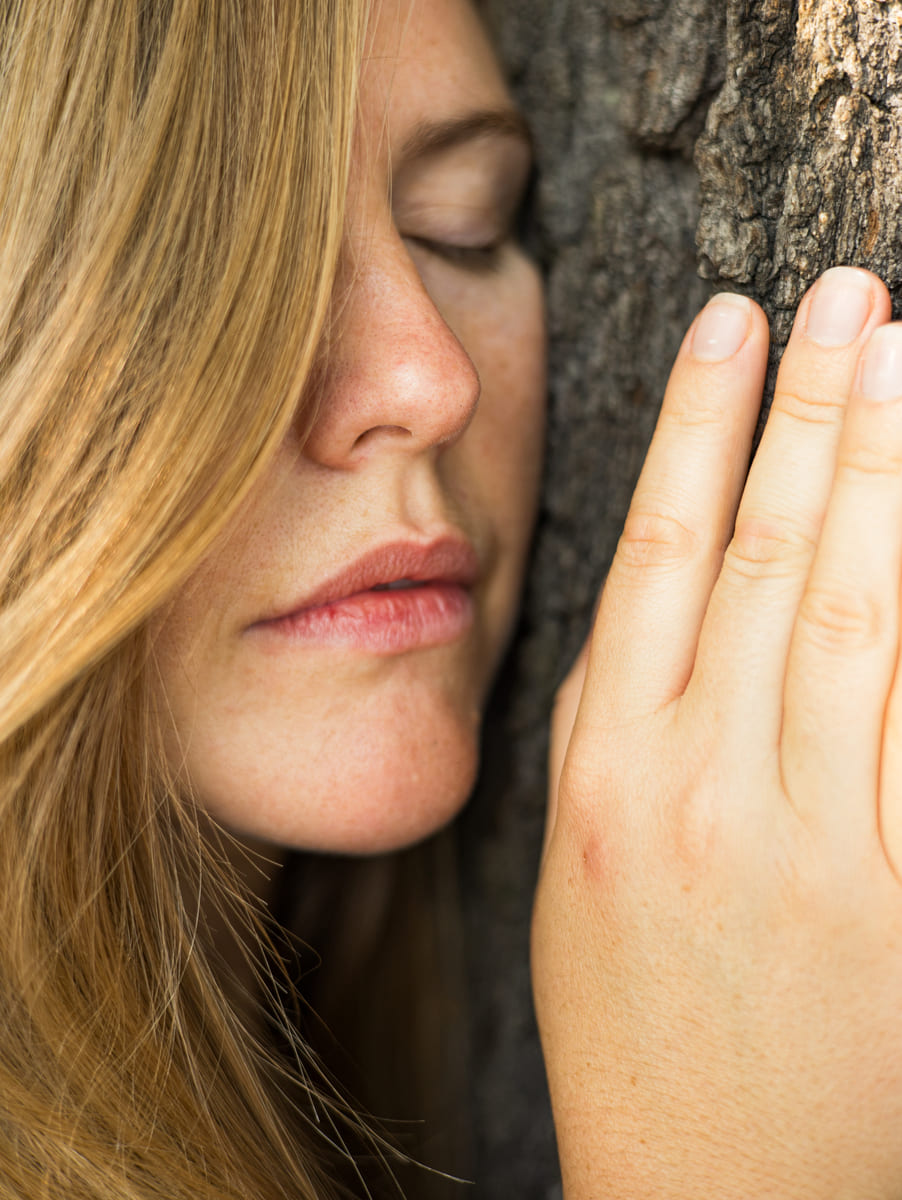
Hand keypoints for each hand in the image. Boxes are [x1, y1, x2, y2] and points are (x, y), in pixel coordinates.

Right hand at [535, 268, 901, 1197]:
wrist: (707, 1189)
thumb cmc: (629, 1016)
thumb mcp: (573, 859)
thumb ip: (611, 718)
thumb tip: (655, 587)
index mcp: (609, 770)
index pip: (659, 551)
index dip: (699, 425)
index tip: (733, 324)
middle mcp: (706, 785)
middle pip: (770, 558)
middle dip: (817, 412)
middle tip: (853, 294)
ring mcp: (814, 840)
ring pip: (862, 617)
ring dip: (891, 478)